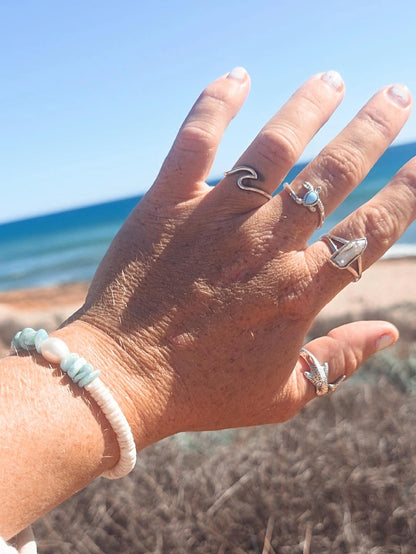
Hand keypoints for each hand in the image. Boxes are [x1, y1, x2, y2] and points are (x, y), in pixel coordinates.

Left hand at [61, 69, 414, 445]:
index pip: (370, 231)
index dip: (406, 194)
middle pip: (335, 174)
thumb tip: (391, 334)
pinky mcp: (168, 206)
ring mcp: (217, 221)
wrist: (124, 381)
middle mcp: (267, 246)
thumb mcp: (283, 395)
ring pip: (276, 146)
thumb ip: (339, 360)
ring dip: (310, 106)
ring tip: (332, 80)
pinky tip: (238, 77)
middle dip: (373, 131)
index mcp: (300, 291)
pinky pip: (196, 142)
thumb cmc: (203, 393)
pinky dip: (216, 104)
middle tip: (396, 95)